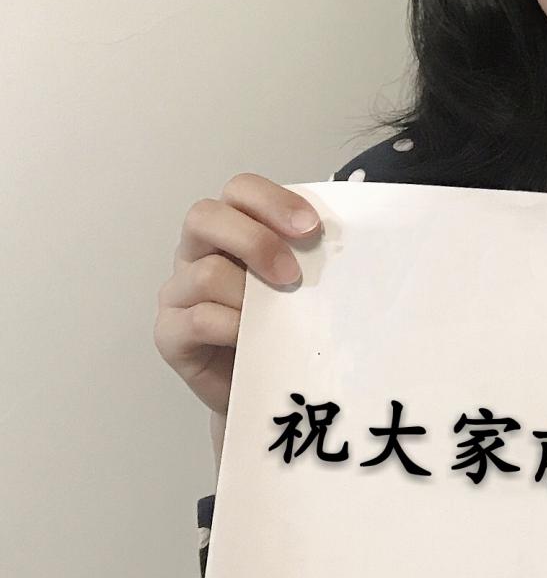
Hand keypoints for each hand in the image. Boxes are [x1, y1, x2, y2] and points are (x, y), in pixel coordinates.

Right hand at [154, 172, 323, 416]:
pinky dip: (234, 327)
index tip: (312, 228)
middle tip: (293, 275)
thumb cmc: (284, 326)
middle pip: (204, 216)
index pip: (239, 190)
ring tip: (279, 318)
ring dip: (250, 295)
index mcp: (229, 228)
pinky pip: (198, 319)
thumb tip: (346, 242)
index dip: (274, 202)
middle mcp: (196, 253)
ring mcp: (177, 292)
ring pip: (206, 273)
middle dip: (256, 240)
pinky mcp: (169, 334)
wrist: (267, 387)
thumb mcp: (301, 283)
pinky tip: (255, 339)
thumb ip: (308, 255)